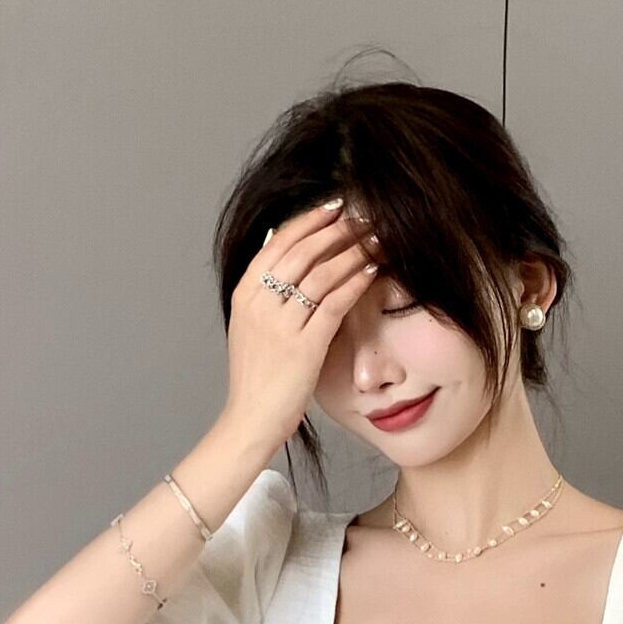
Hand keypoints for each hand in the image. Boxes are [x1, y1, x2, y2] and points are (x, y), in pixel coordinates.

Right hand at [222, 199, 380, 451]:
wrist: (251, 417)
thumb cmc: (257, 376)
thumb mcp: (250, 325)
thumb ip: (264, 288)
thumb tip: (274, 243)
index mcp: (246, 293)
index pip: (279, 242)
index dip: (309, 220)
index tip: (335, 206)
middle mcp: (260, 303)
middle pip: (303, 251)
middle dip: (337, 228)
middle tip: (364, 216)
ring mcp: (281, 324)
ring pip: (322, 273)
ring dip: (353, 251)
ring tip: (376, 237)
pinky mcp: (303, 346)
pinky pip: (334, 303)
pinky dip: (356, 282)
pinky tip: (373, 270)